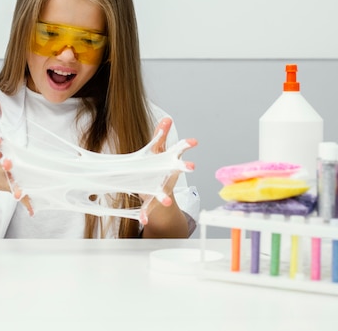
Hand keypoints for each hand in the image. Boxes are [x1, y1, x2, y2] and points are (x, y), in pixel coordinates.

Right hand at [0, 101, 32, 214]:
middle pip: (0, 165)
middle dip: (4, 164)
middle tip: (8, 162)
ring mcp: (2, 178)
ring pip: (9, 182)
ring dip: (14, 186)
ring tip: (20, 191)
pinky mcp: (9, 187)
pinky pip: (19, 195)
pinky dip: (25, 201)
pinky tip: (32, 210)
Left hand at [139, 117, 196, 233]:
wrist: (158, 194)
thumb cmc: (157, 168)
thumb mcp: (157, 151)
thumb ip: (160, 135)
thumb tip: (167, 118)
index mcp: (169, 161)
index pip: (179, 150)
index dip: (186, 145)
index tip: (194, 141)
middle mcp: (168, 175)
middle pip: (178, 170)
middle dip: (185, 167)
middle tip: (191, 166)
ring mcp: (162, 189)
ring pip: (164, 192)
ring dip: (165, 197)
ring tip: (167, 201)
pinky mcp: (152, 201)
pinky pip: (148, 208)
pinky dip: (145, 214)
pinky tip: (143, 220)